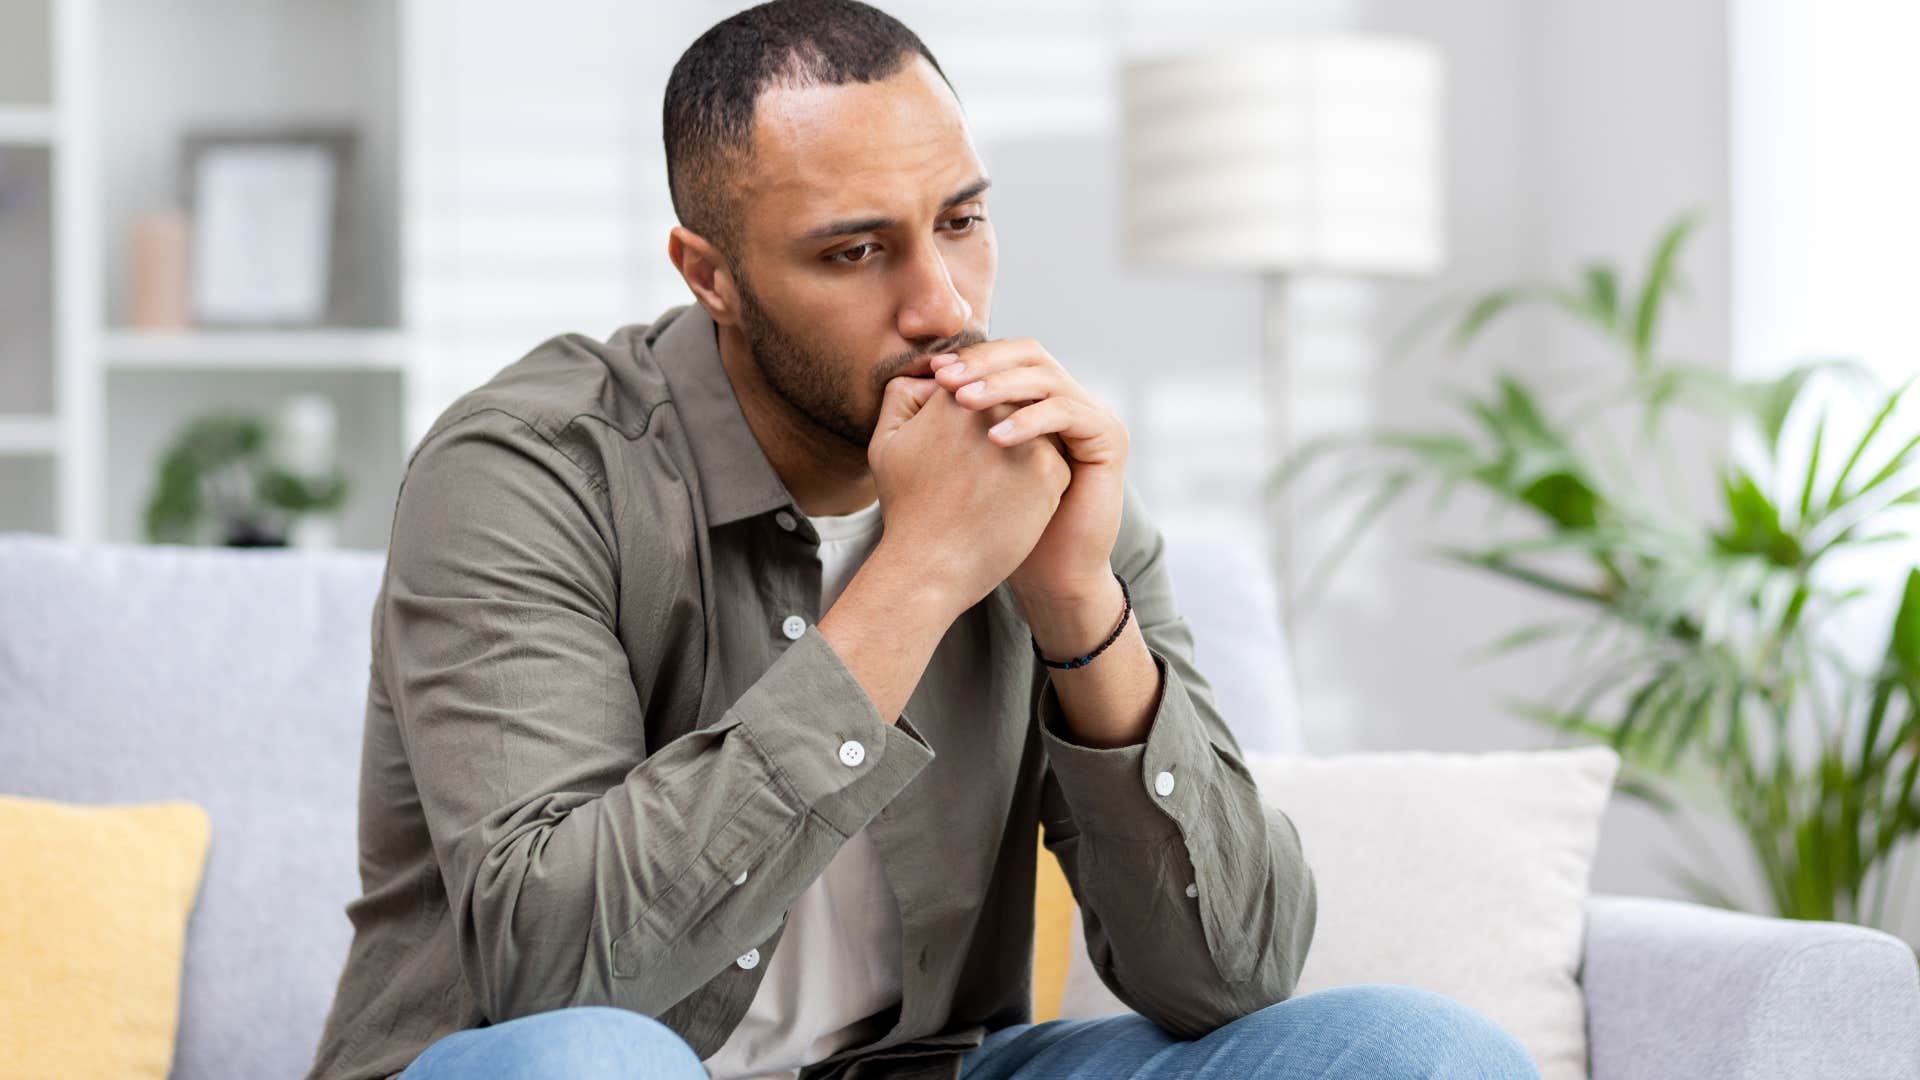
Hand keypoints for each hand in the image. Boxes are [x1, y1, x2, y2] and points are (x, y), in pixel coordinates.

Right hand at [867, 374, 1069, 615]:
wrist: (932, 566)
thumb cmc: (907, 508)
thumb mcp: (886, 442)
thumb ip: (902, 395)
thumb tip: (932, 373)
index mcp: (957, 395)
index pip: (982, 380)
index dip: (976, 406)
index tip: (966, 442)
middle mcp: (997, 408)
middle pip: (1013, 402)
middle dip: (1004, 425)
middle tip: (984, 466)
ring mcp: (1029, 438)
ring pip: (1038, 429)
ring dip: (1028, 447)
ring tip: (998, 484)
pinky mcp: (1052, 471)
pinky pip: (1055, 461)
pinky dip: (1039, 479)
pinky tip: (1013, 503)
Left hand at [929, 338, 1128, 601]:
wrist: (1049, 571)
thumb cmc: (1000, 523)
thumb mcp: (968, 462)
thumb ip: (949, 419)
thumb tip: (915, 376)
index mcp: (1038, 399)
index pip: (1006, 356)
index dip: (970, 358)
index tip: (931, 370)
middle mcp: (1068, 399)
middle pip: (1029, 354)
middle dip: (985, 363)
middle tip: (946, 379)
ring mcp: (1092, 415)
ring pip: (1046, 378)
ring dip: (1001, 386)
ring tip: (963, 402)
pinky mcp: (1109, 437)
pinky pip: (1067, 413)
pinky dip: (1029, 420)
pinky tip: (994, 439)